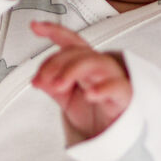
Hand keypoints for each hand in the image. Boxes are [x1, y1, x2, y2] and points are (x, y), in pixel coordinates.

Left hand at [29, 20, 131, 143]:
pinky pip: (117, 87)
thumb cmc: (94, 112)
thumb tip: (37, 80)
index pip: (70, 42)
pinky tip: (90, 94)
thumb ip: (52, 86)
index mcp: (85, 64)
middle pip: (78, 52)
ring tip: (59, 86)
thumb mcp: (66, 98)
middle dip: (56, 63)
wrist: (112, 133)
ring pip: (95, 62)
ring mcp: (112, 79)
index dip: (54, 31)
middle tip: (43, 78)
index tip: (36, 26)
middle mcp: (99, 67)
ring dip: (73, 71)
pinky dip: (103, 88)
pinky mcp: (123, 95)